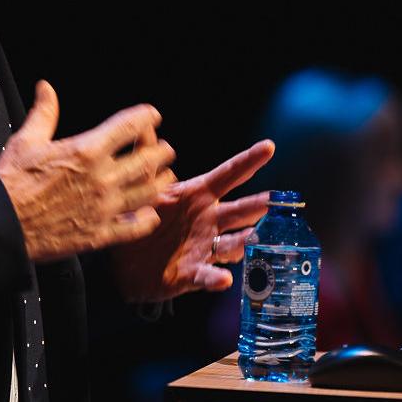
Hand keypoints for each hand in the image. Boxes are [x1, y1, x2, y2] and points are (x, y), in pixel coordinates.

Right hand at [0, 81, 177, 262]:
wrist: (0, 224)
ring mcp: (103, 208)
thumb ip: (44, 112)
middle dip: (160, 151)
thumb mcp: (26, 140)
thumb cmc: (11, 182)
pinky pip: (133, 227)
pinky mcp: (98, 234)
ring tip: (167, 176)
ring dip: (161, 182)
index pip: (129, 126)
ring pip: (147, 193)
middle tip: (165, 148)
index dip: (146, 117)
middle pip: (147, 160)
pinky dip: (146, 220)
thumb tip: (46, 88)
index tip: (152, 115)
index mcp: (86, 150)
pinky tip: (150, 214)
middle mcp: (101, 178)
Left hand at [109, 138, 274, 301]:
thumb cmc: (141, 219)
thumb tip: (144, 122)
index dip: (248, 161)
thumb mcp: (143, 189)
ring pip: (232, 243)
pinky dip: (216, 278)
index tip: (269, 147)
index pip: (228, 175)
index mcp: (198, 195)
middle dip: (259, 205)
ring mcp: (205, 247)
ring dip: (245, 241)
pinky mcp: (193, 274)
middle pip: (239, 210)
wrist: (124, 263)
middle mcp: (208, 220)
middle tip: (277, 200)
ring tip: (254, 238)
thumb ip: (147, 161)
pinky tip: (223, 278)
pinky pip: (207, 276)